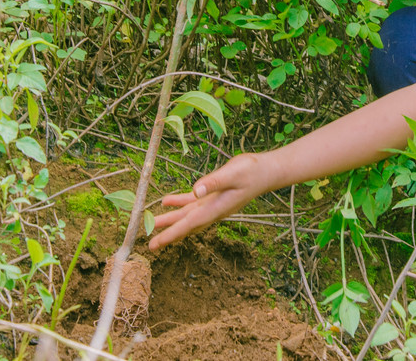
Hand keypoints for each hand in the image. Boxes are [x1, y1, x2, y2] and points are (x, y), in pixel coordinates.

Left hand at [148, 153, 273, 249]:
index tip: (155, 244)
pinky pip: (192, 202)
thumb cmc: (252, 171)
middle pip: (185, 225)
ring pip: (187, 215)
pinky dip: (179, 203)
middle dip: (167, 233)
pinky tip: (167, 201)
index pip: (189, 224)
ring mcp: (213, 204)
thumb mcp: (233, 174)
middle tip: (149, 245)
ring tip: (152, 224)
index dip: (171, 234)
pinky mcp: (213, 195)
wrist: (266, 171)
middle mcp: (213, 210)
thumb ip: (214, 182)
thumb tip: (195, 191)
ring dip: (170, 220)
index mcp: (216, 208)